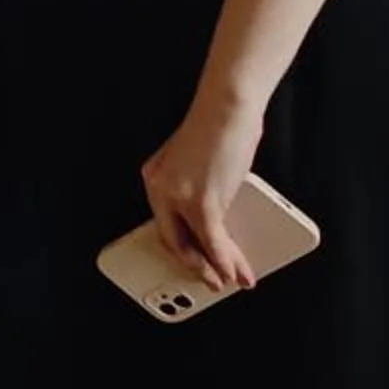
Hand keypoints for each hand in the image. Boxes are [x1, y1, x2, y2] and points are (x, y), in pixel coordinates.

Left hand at [141, 104, 263, 292]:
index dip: (182, 247)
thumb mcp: (198, 161)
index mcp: (155, 178)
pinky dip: (225, 259)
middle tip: (211, 280)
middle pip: (176, 239)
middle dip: (198, 265)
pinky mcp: (201, 202)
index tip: (195, 261)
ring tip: (233, 280)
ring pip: (198, 244)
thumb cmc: (219, 126)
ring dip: (219, 267)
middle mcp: (160, 189)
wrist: (225, 109)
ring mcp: (179, 197)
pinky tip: (234, 271)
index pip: (165, 223)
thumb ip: (199, 186)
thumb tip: (217, 210)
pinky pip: (212, 240)